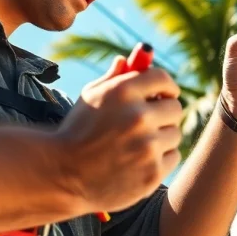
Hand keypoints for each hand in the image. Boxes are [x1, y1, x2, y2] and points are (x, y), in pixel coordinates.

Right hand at [52, 57, 183, 214]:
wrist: (61, 176)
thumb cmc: (75, 132)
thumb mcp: (89, 98)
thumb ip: (112, 78)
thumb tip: (127, 59)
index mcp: (122, 92)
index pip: (162, 79)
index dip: (166, 86)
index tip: (164, 94)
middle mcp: (138, 117)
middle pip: (175, 107)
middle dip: (164, 113)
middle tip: (150, 122)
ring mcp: (147, 147)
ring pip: (175, 134)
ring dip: (162, 137)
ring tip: (138, 144)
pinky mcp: (153, 172)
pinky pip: (173, 156)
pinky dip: (161, 159)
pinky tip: (139, 161)